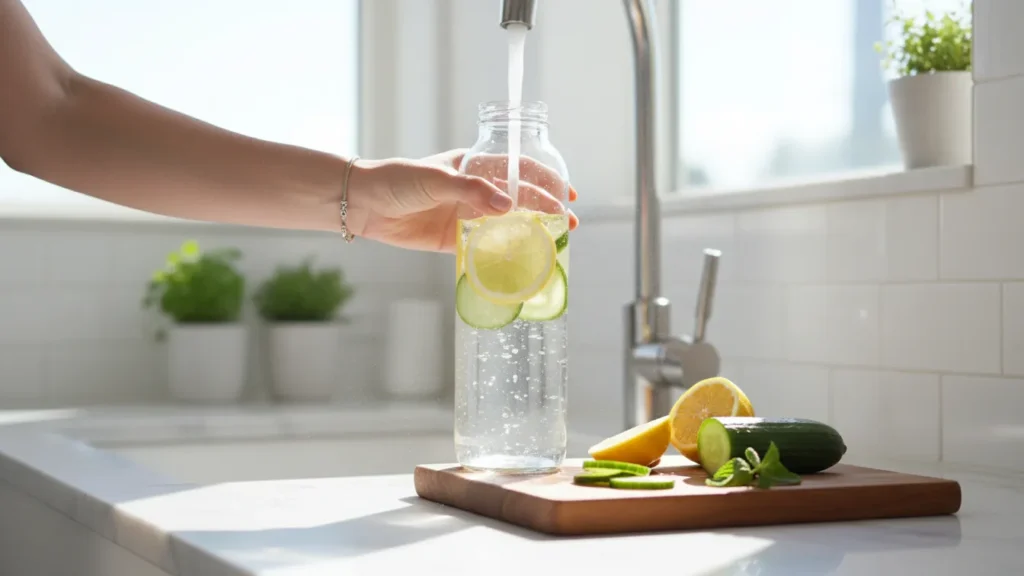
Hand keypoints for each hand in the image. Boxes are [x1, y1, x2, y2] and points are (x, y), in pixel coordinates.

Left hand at [346, 149, 577, 251]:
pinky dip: (504, 255)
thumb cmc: (396, 180)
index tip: (567, 193)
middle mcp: (474, 191)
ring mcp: (466, 216)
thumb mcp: (434, 178)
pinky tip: (521, 263)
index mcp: (474, 166)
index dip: (546, 179)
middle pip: (519, 199)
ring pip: (507, 225)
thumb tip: (508, 204)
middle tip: (569, 224)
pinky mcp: (454, 241)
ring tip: (554, 244)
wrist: (362, 204)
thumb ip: (471, 190)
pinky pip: (485, 249)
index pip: (518, 170)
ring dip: (530, 233)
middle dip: (547, 210)